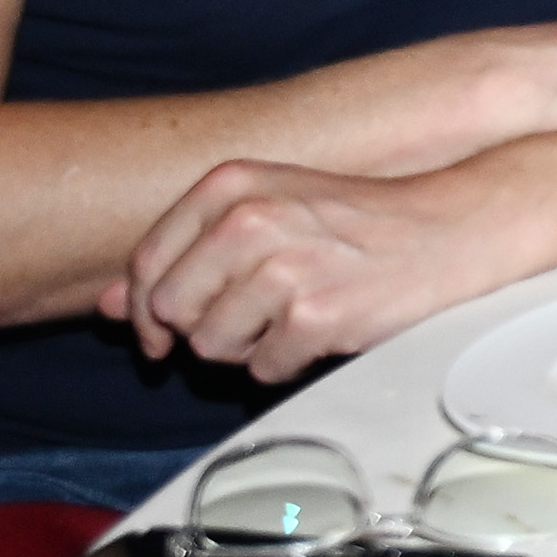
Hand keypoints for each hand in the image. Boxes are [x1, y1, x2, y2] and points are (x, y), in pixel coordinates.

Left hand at [118, 156, 542, 386]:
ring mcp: (282, 269)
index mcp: (231, 185)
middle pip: (172, 313)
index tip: (167, 328)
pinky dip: (287, 362)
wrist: (451, 227)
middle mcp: (250, 221)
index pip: (146, 266)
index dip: (149, 309)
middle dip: (202, 329)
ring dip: (247, 347)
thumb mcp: (267, 208)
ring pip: (212, 348)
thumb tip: (104, 303)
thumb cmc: (357, 220)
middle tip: (251, 318)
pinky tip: (321, 331)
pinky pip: (262, 370)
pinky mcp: (314, 317)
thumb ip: (183, 251)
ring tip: (292, 317)